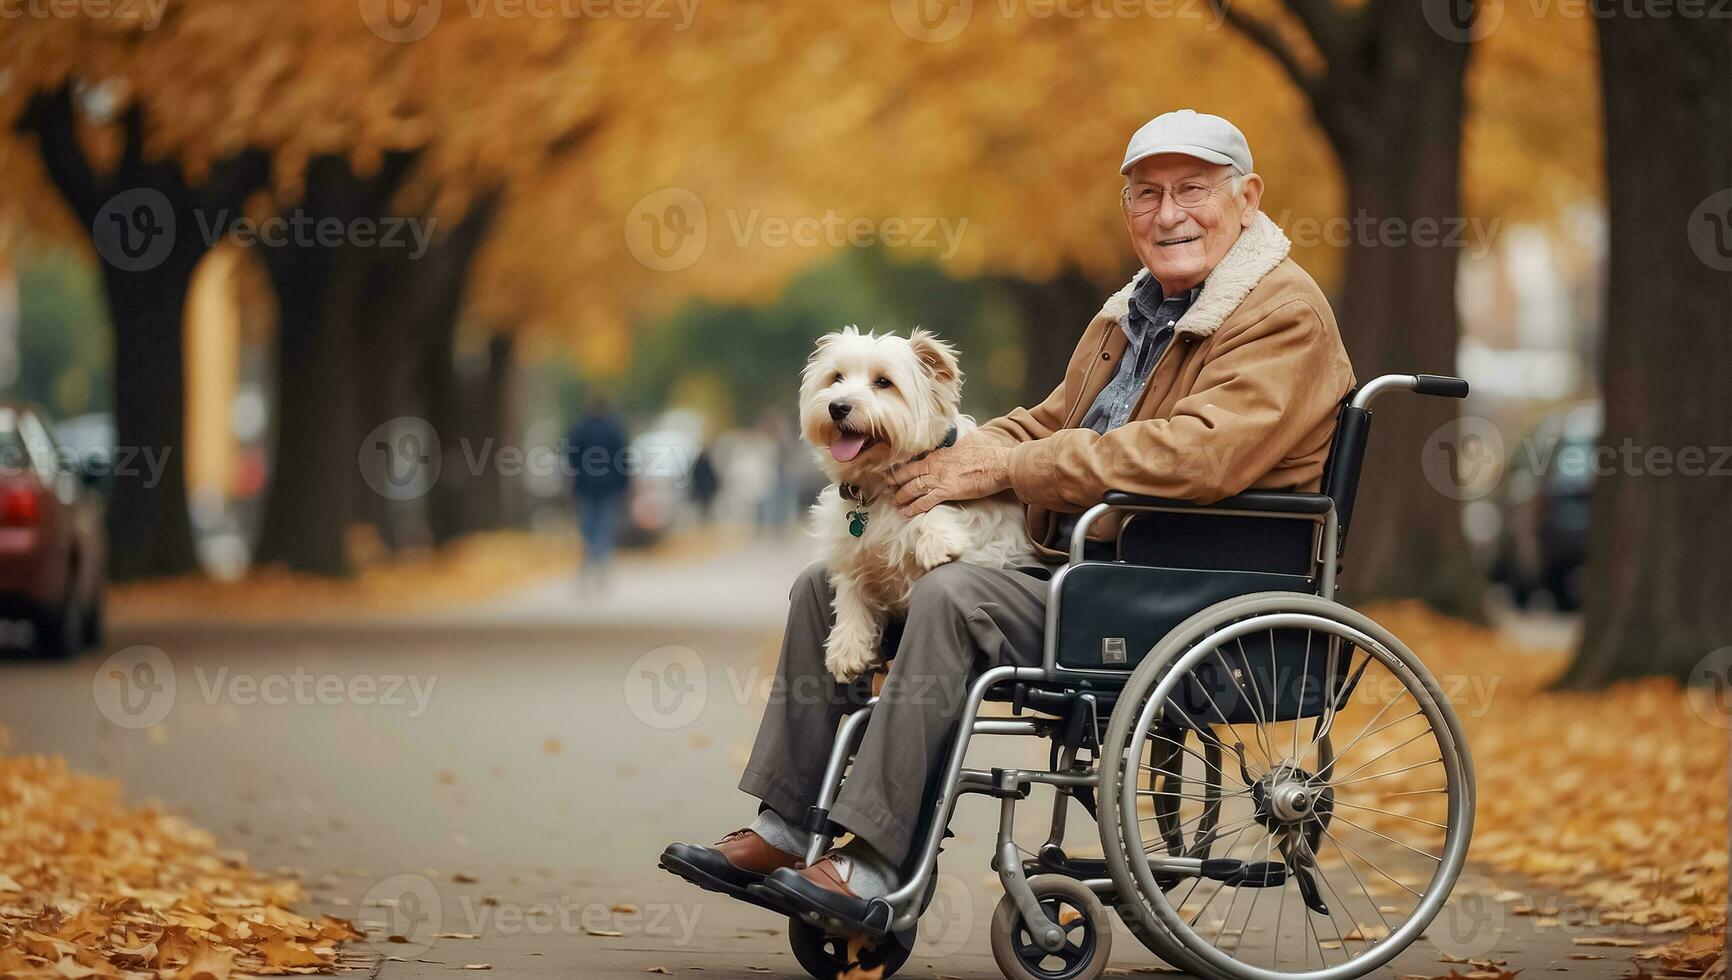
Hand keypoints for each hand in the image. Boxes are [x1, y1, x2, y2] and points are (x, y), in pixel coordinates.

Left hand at [887, 445, 1012, 516]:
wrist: (999, 463)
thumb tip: (954, 446)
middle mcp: (936, 465)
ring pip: (913, 488)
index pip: (915, 460)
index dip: (903, 468)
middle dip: (896, 482)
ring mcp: (940, 478)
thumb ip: (955, 447)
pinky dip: (913, 508)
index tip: (894, 472)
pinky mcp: (947, 491)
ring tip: (894, 503)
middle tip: (887, 488)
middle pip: (909, 473)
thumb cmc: (988, 455)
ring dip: (902, 497)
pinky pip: (925, 501)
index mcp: (940, 453)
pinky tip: (906, 513)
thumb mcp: (967, 444)